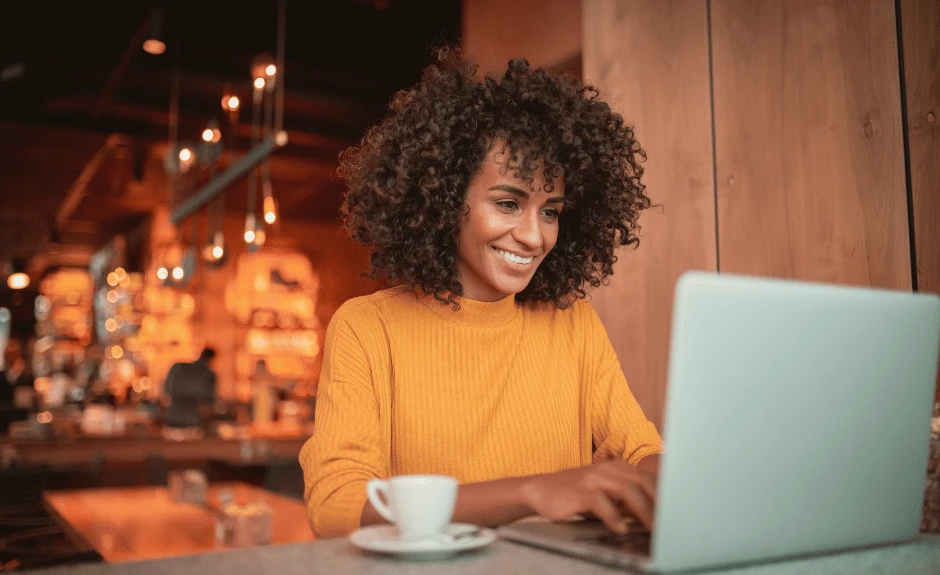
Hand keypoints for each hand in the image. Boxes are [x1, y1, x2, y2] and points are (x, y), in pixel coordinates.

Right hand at [519, 460, 656, 532]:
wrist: (539, 490)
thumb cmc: (575, 494)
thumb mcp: (604, 492)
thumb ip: (627, 499)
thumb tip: (654, 515)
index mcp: (617, 467)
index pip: (649, 479)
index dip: (665, 496)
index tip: (677, 513)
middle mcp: (608, 469)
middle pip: (643, 482)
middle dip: (658, 505)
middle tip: (669, 525)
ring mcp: (593, 479)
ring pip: (627, 490)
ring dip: (643, 511)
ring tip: (651, 529)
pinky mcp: (579, 492)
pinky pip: (602, 503)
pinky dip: (614, 517)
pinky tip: (620, 529)